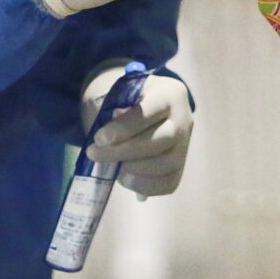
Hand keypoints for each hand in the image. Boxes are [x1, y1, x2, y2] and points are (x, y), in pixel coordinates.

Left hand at [88, 69, 193, 197]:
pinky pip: (168, 183)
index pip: (151, 111)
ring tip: (111, 166)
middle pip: (163, 139)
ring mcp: (185, 145)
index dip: (125, 128)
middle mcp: (184, 119)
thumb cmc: (120, 100)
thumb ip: (106, 109)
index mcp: (169, 93)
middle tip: (94, 153)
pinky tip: (125, 177)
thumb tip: (104, 140)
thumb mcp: (110, 93)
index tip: (99, 138)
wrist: (137, 108)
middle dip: (125, 151)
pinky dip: (143, 185)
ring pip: (167, 164)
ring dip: (133, 170)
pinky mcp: (180, 166)